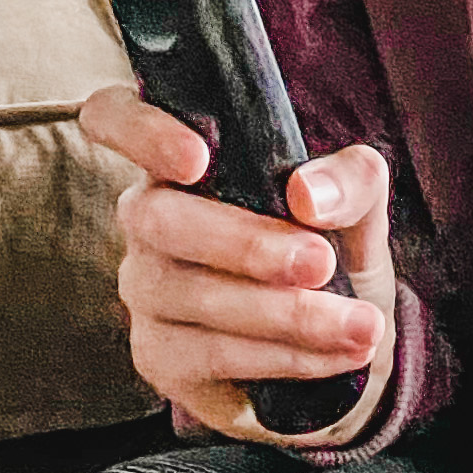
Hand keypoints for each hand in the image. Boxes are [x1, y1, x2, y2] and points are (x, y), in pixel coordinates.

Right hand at [78, 84, 394, 444]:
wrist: (340, 338)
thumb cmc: (333, 245)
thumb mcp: (357, 204)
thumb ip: (348, 180)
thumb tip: (308, 194)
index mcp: (182, 155)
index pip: (113, 116)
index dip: (140, 129)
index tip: (196, 157)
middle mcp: (147, 216)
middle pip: (159, 219)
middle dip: (246, 243)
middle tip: (321, 262)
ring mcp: (146, 288)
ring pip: (192, 294)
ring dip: (285, 312)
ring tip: (359, 324)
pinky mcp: (161, 356)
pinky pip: (211, 354)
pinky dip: (282, 354)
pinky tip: (336, 355)